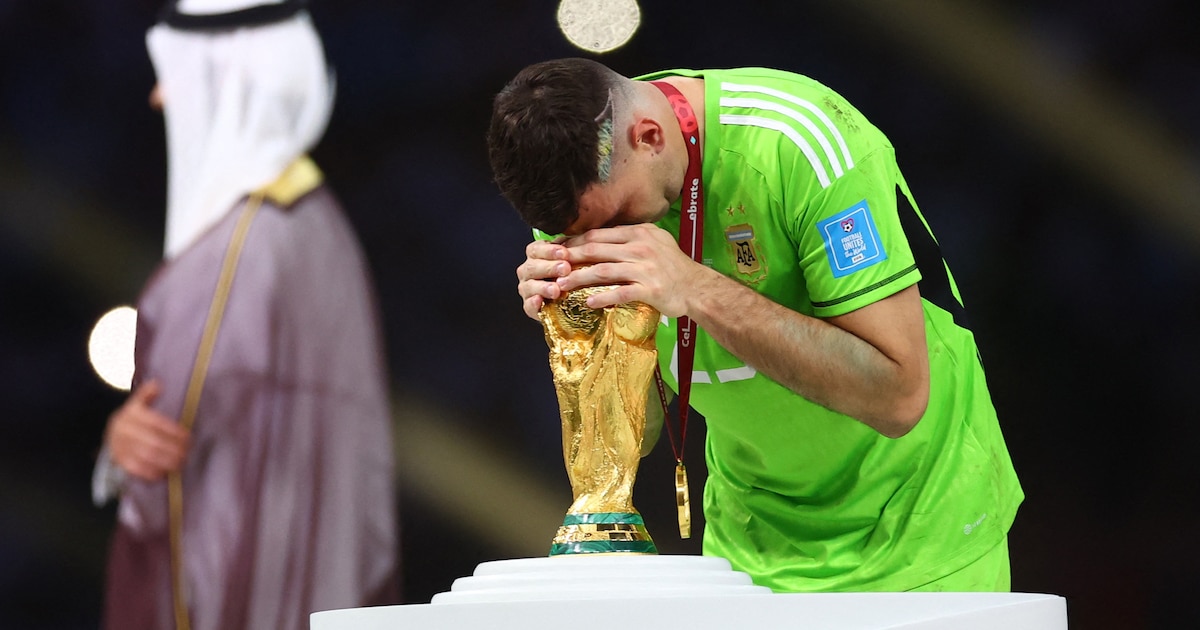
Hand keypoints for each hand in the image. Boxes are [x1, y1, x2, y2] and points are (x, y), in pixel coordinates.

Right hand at [104, 379, 189, 481]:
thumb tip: (157, 384)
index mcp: (131, 414)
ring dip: (165, 462)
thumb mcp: (138, 403)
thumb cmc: (134, 419)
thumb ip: (147, 394)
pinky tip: (165, 472)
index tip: (188, 437)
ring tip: (180, 463)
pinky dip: (151, 472)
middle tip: (187, 453)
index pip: (156, 424)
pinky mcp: (119, 460)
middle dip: (173, 449)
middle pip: (152, 442)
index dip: (174, 431)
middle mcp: (124, 430)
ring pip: (146, 456)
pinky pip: (136, 468)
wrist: (111, 433)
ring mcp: (120, 446)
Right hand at [515, 238, 571, 319]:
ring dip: (543, 287)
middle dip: (549, 268)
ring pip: (529, 286)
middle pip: (532, 267)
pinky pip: (528, 306)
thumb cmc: (572, 275)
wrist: (573, 301)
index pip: (537, 249)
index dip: (549, 251)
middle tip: (565, 269)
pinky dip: (533, 304)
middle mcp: (528, 271)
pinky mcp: (529, 307)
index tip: (564, 253)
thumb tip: (586, 241)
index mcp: (536, 255)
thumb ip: (573, 250)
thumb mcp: (573, 260)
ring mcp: (527, 289)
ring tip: (556, 290)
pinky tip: (540, 301)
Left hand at [552, 224, 708, 317]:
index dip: (576, 241)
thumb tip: (603, 239)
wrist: (697, 287)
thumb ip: (631, 239)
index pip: (600, 234)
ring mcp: (645, 268)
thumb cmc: (674, 266)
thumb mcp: (655, 241)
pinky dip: (602, 298)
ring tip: (562, 286)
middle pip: (597, 250)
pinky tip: (588, 302)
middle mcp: (641, 247)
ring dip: (579, 278)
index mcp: (639, 233)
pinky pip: (620, 293)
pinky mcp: (650, 289)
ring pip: (604, 271)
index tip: (559, 249)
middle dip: (571, 258)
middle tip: (553, 266)